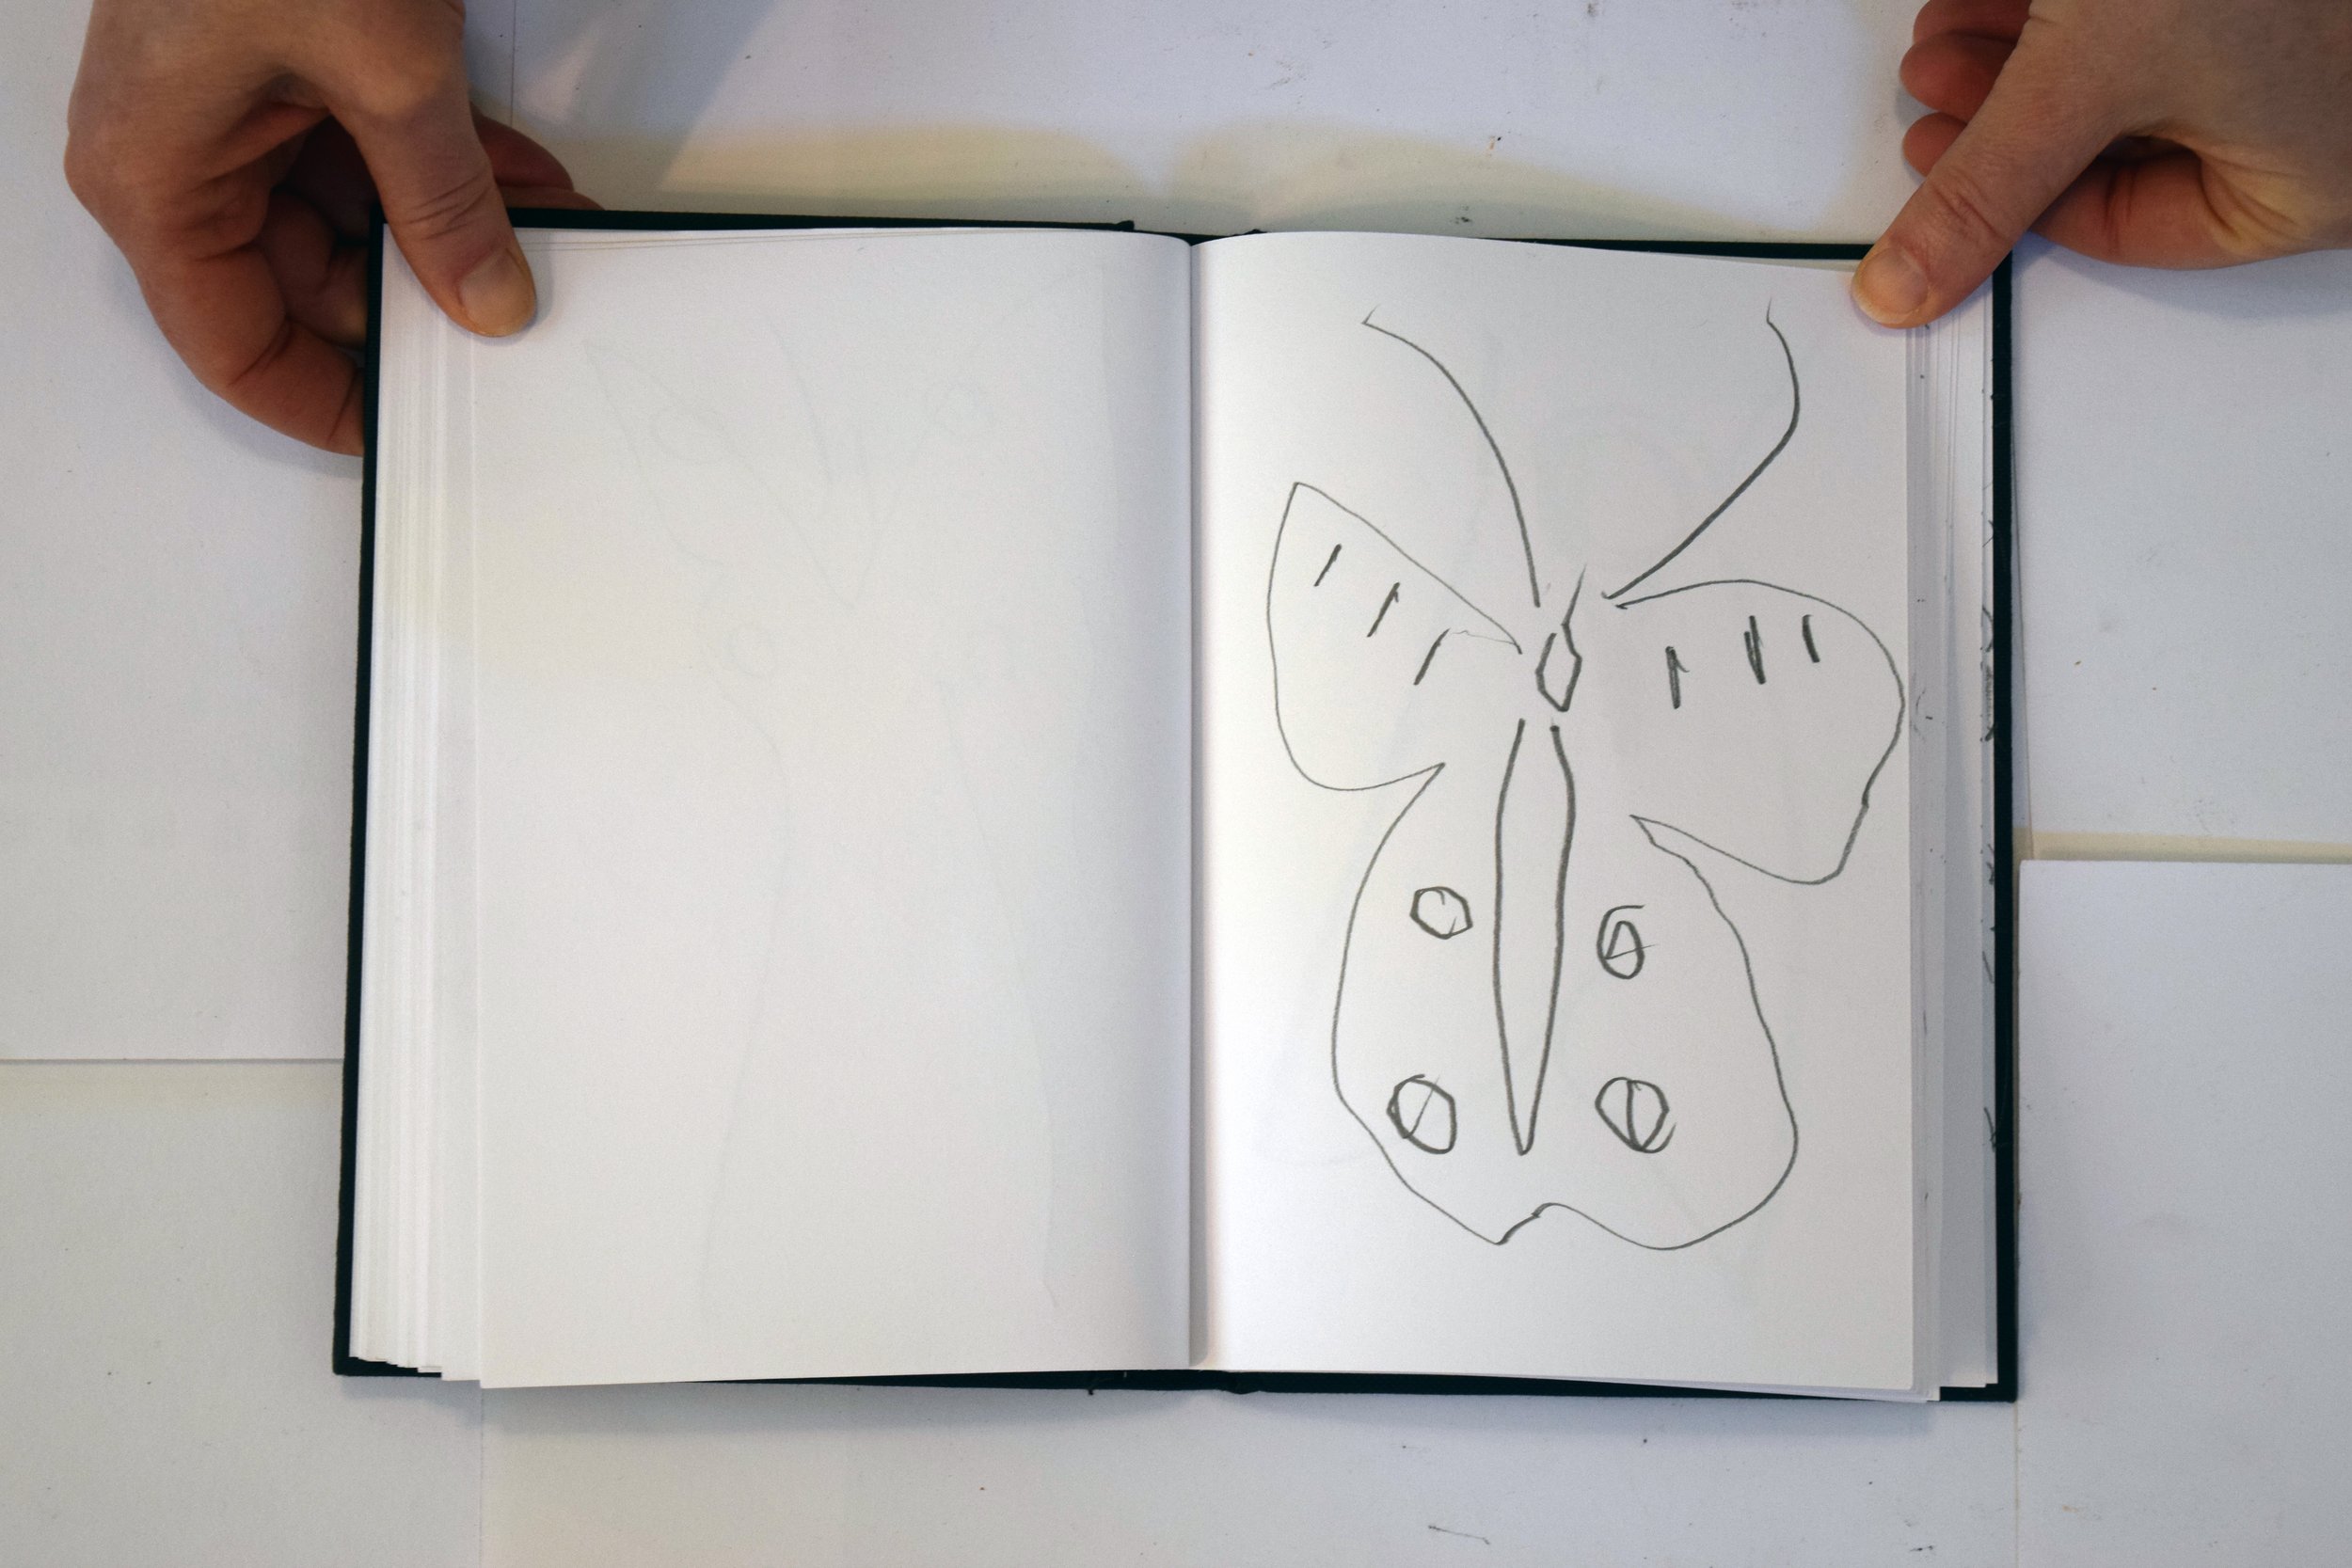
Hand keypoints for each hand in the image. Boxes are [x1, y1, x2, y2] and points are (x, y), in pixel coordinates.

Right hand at [65, 0, 593, 453]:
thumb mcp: (384, 74)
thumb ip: (443, 200)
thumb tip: (490, 300)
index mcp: (158, 180)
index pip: (236, 348)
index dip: (330, 402)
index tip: (416, 433)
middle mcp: (181, 156)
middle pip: (309, 286)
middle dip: (423, 302)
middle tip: (519, 329)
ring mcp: (235, 110)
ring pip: (356, 220)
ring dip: (453, 235)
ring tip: (548, 248)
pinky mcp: (289, 68)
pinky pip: (370, 151)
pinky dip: (452, 172)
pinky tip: (533, 192)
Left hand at [1856, 0, 2351, 326]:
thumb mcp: (2090, 79)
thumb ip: (1989, 186)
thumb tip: (1912, 282)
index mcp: (2308, 189)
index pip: (2129, 228)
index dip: (2012, 198)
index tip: (1934, 157)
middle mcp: (2314, 122)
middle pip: (2124, 147)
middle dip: (2009, 110)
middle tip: (1934, 76)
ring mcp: (2300, 44)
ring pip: (2137, 74)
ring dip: (2027, 52)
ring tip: (1951, 26)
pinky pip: (2168, 17)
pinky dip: (2083, 10)